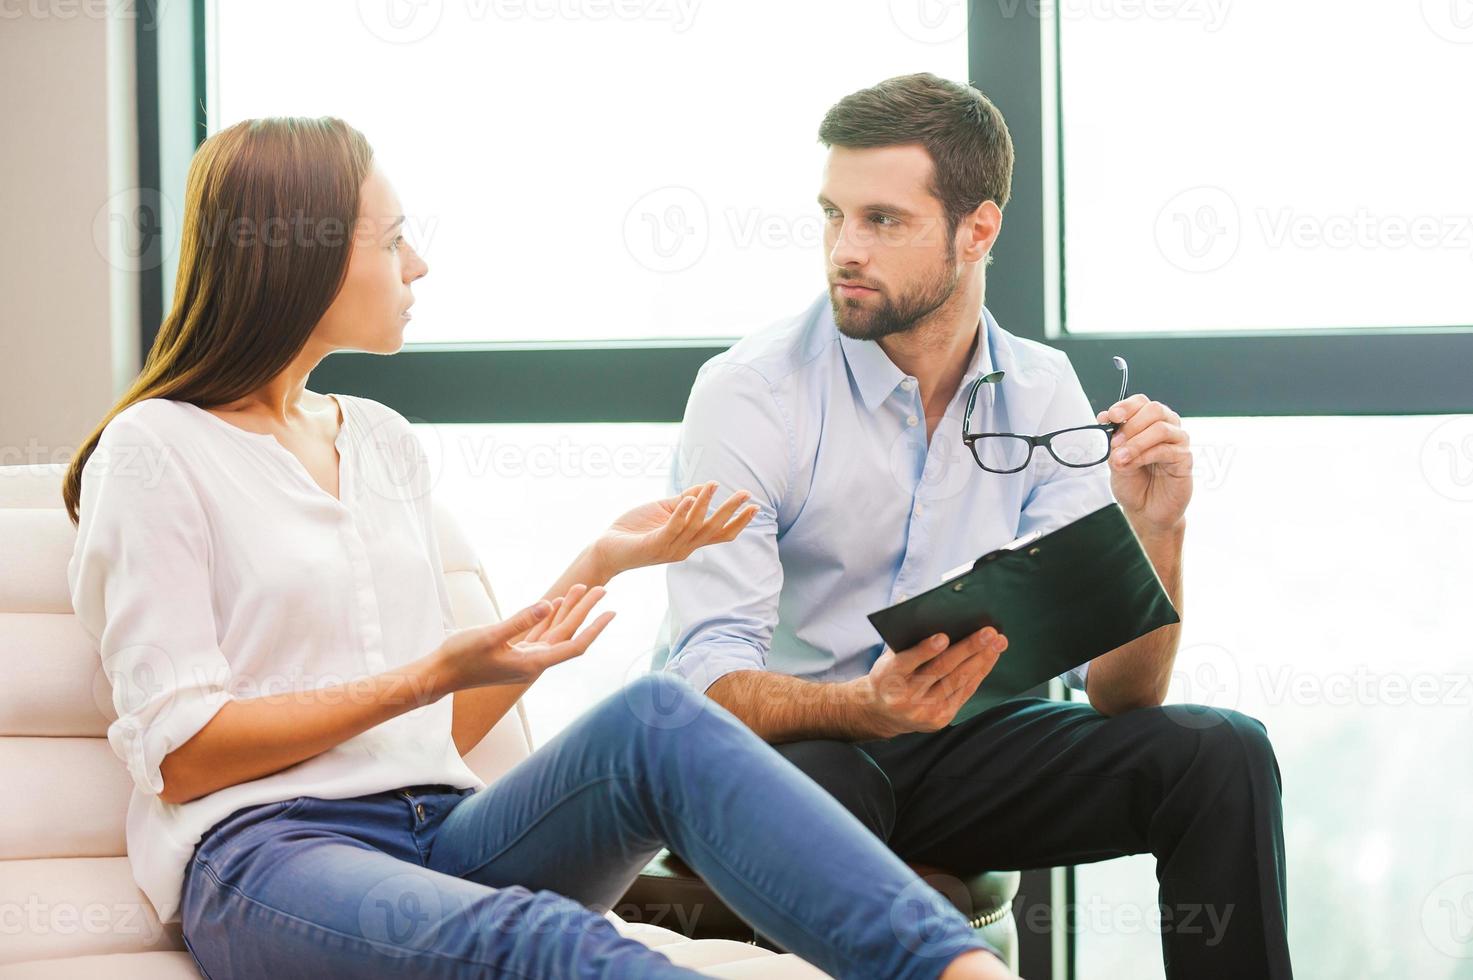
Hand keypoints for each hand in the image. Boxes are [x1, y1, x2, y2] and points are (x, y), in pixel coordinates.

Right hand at [432, 585, 613, 691]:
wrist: (439, 676)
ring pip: (553, 631)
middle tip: (602, 589)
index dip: (595, 628)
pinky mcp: (513, 654)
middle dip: (586, 611)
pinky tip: (554, 604)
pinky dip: (548, 618)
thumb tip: (547, 605)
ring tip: (582, 588)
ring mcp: (524, 659)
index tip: (611, 611)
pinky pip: (538, 633)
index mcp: (533, 663)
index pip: (574, 645)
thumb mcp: (490, 636)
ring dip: (567, 611)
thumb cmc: (461, 658)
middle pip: (567, 634)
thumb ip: (519, 621)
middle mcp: (533, 663)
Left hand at [596, 481, 758, 576]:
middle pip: (714, 530)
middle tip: (747, 495)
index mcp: (688, 541)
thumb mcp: (664, 511)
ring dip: (706, 504)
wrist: (607, 548)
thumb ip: (684, 501)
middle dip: (731, 512)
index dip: (738, 522)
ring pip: (695, 525)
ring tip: (715, 485)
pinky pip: (672, 528)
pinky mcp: (654, 545)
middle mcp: (684, 548)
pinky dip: (682, 513)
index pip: (719, 534)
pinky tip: (690, 497)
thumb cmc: (634, 530)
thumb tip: (706, 487)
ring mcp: (670, 548)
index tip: (755, 507)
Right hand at [855, 627, 1007, 737]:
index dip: (925, 650)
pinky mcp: (940, 718)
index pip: (907, 661)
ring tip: (997, 642)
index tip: (943, 637)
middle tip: (988, 633)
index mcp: (888, 676)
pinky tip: (990, 657)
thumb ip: (902, 635)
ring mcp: (924, 710)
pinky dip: (979, 672)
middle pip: (940, 670)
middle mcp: (906, 696)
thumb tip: (915, 603)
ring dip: (981, 659)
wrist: (884, 713)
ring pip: (957, 680)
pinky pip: (964, 692)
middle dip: (967, 649)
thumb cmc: (890, 675)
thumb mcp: (887, 656)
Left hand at [1097, 394, 1192, 535]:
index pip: (1141, 402)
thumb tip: (1106, 418)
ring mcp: (1178, 442)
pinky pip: (1166, 450)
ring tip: (1120, 458)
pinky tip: (1132, 464)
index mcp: (1148, 423)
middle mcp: (1166, 427)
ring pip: (1161, 428)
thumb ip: (1114, 440)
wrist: (1145, 510)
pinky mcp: (1184, 459)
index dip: (1125, 406)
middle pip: (1155, 409)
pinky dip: (1145, 455)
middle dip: (1131, 425)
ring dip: (1136, 442)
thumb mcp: (1116, 460)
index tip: (1110, 416)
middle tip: (1115, 443)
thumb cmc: (1133, 483)